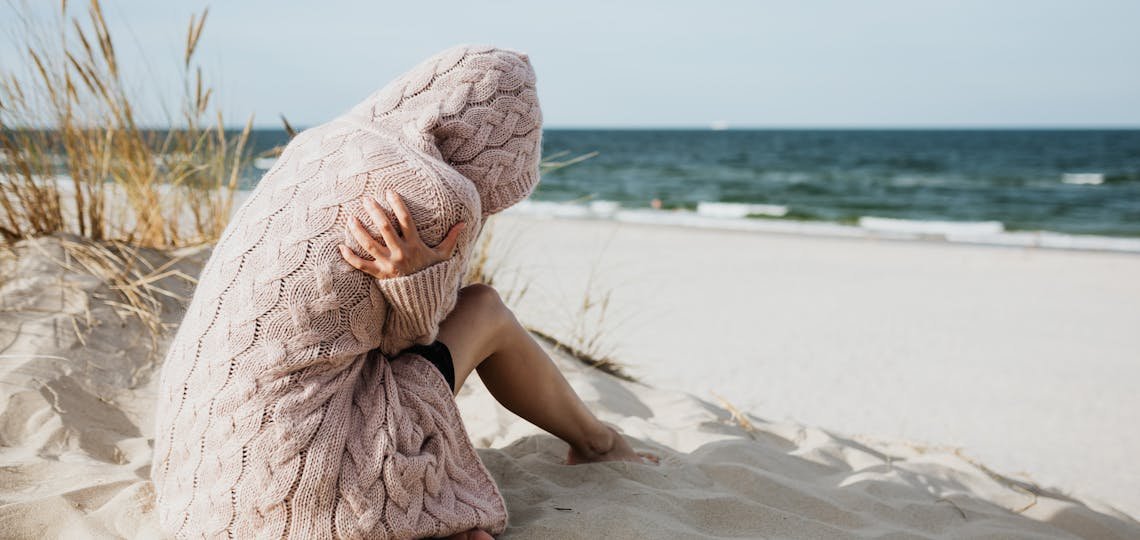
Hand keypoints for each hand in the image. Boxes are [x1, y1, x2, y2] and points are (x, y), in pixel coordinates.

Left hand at [339, 189, 464, 278]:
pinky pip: (362, 265)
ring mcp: (389, 264)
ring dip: (359, 231)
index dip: (398, 204)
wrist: (423, 298)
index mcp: (415, 245)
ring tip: (350, 218)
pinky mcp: (379, 274)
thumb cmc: (432, 271)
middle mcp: (401, 253)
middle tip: (365, 199)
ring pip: (370, 245)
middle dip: (374, 212)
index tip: (389, 191)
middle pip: (385, 229)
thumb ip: (451, 238)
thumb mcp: (443, 255)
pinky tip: (341, 246)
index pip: (406, 220)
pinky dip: (350, 257)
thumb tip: (464, 223)